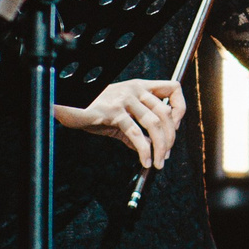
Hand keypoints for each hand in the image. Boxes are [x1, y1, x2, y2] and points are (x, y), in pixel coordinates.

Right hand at [58, 78, 182, 169]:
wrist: (68, 104)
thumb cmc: (91, 108)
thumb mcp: (118, 115)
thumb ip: (135, 128)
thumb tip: (149, 147)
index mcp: (140, 86)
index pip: (173, 88)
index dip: (180, 107)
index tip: (175, 126)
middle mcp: (136, 90)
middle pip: (166, 112)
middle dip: (170, 136)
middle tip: (166, 154)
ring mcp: (125, 100)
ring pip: (154, 123)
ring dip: (160, 146)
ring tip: (158, 162)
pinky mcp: (114, 113)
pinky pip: (135, 134)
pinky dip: (144, 150)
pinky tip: (145, 161)